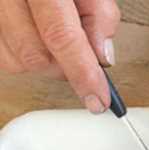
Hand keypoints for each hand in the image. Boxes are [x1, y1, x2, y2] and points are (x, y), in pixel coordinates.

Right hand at [0, 0, 120, 112]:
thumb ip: (99, 15)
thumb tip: (103, 56)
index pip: (61, 36)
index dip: (82, 74)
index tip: (98, 99)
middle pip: (35, 56)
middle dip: (65, 67)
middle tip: (80, 54)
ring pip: (16, 61)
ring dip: (44, 61)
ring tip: (53, 35)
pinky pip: (2, 57)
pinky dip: (22, 56)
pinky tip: (34, 37)